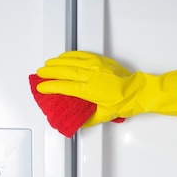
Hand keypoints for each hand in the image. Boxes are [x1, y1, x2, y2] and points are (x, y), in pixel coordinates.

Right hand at [37, 51, 176, 126]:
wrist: (136, 91)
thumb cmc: (123, 102)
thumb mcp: (104, 115)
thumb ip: (89, 118)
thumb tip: (79, 122)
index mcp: (90, 90)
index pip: (65, 87)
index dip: (51, 87)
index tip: (42, 88)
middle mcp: (91, 76)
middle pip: (65, 72)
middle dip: (50, 72)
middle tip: (40, 74)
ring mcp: (95, 67)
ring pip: (72, 61)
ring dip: (58, 62)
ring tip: (48, 64)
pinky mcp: (100, 61)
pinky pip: (82, 55)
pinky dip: (71, 55)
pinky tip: (64, 56)